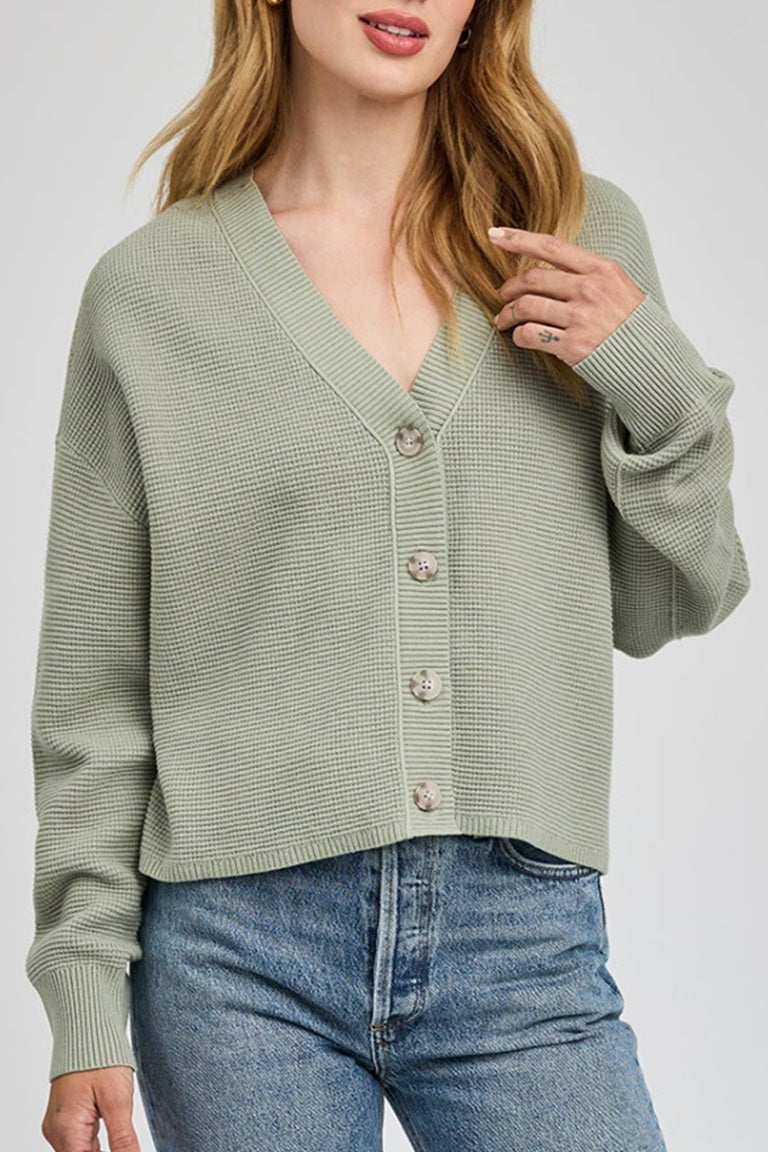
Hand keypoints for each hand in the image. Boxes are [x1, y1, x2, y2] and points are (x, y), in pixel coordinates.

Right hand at [41, 1066, 140, 1151]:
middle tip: (125, 1142)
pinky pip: (78, 1141)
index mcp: (66, 1129)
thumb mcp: (118, 1101)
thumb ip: (123, 1139)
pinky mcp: (64, 1119)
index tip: (125, 1148)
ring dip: (100, 1151)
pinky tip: (111, 1134)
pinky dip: (94, 1143)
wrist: (87, 1031)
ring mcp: (58, 1125)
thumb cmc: (101, 1058)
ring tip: (116, 1126)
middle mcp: (56, 1131)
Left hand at [488, 226, 644, 365]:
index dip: (518, 239)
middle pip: (532, 279)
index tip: (495, 236)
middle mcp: (590, 289)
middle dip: (508, 287)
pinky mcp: (574, 345)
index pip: (551, 246)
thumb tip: (550, 266)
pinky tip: (520, 337)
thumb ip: (588, 273)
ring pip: (525, 306)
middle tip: (501, 296)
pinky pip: (531, 335)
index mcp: (601, 269)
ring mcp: (581, 317)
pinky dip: (519, 336)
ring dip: (506, 314)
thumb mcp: (619, 286)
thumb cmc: (631, 323)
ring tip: (502, 320)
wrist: (652, 359)